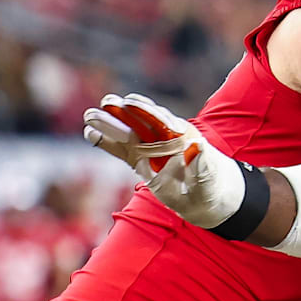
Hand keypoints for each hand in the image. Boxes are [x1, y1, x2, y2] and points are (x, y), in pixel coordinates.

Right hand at [84, 94, 246, 228]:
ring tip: (89, 116)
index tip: (131, 102)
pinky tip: (91, 134)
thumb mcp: (209, 177)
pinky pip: (121, 150)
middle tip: (106, 102)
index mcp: (183, 138)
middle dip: (124, 113)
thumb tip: (197, 144)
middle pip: (141, 123)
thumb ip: (201, 164)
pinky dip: (107, 143)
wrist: (208, 198)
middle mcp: (164, 140)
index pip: (162, 121)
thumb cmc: (211, 186)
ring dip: (110, 125)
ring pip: (128, 134)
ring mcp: (150, 149)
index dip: (147, 111)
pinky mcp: (140, 161)